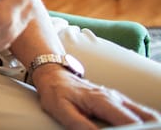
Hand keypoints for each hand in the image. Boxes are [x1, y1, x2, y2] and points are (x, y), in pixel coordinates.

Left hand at [32, 66, 160, 128]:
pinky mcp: (118, 103)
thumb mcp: (62, 111)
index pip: (130, 121)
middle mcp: (116, 99)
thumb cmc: (56, 92)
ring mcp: (119, 100)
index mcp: (103, 101)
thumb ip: (81, 126)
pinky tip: (140, 127)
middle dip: (147, 128)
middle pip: (145, 117)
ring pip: (146, 114)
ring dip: (148, 124)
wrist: (52, 75)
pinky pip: (139, 113)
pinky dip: (143, 121)